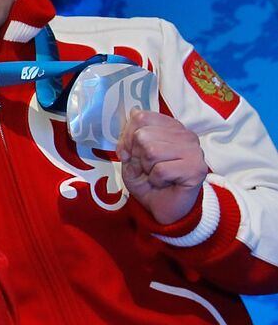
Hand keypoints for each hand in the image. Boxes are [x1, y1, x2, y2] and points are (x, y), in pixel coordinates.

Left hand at [117, 109, 207, 224]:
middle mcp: (184, 134)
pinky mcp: (196, 168)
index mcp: (169, 127)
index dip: (127, 139)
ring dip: (147, 169)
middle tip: (147, 169)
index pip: (140, 117)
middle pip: (143, 135)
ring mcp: (193, 150)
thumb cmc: (149, 182)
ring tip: (156, 176)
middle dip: (137, 157)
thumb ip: (129, 140)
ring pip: (151, 151)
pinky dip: (156, 180)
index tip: (132, 155)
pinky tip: (165, 183)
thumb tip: (133, 116)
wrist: (164, 209)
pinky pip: (161, 169)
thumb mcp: (131, 160)